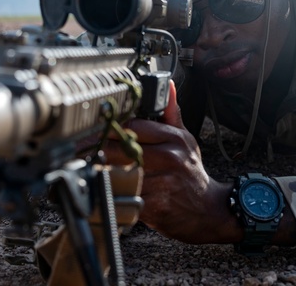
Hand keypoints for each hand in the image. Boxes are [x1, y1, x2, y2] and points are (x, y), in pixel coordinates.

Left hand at [101, 81, 224, 243]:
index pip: (132, 126)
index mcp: (174, 138)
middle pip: (120, 149)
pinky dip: (114, 195)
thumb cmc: (190, 172)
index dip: (110, 129)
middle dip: (100, 151)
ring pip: (119, 174)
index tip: (95, 133)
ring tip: (94, 173)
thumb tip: (168, 86)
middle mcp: (170, 157)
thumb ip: (171, 114)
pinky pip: (125, 197)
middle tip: (86, 153)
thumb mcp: (186, 140)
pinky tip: (110, 192)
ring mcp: (164, 182)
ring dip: (103, 174)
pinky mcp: (156, 206)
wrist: (209, 210)